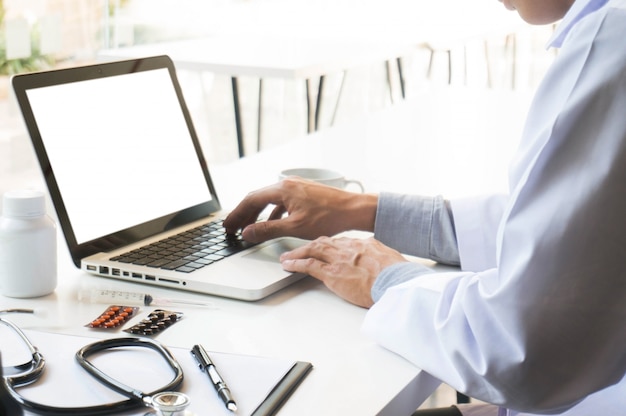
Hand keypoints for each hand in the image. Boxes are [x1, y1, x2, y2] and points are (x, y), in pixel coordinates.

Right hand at [223, 177, 377, 242]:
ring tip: (250, 227)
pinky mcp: (305, 193)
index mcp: (283, 189)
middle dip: (245, 213)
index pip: (251, 200)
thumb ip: (268, 230)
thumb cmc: (329, 216)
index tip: (229, 225)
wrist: (354, 210)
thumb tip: (248, 232)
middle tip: (233, 227)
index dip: (237, 214)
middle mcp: (288, 183)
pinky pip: (282, 201)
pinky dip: (273, 212)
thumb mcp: (294, 227)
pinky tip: (273, 223)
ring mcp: (297, 187)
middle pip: (258, 198)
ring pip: (270, 200)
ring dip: (258, 214)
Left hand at [280, 236, 407, 307]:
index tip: (324, 247)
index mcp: (365, 244)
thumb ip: (382, 257)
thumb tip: (382, 259)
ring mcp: (339, 259)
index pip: (342, 242)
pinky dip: (296, 264)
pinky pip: (309, 266)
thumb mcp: (392, 259)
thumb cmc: (398, 276)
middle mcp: (349, 248)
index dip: (330, 245)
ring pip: (313, 250)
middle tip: (301, 249)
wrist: (396, 282)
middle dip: (310, 246)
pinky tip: (288, 265)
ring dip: (298, 253)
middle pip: (324, 242)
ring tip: (288, 257)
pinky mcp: (332, 273)